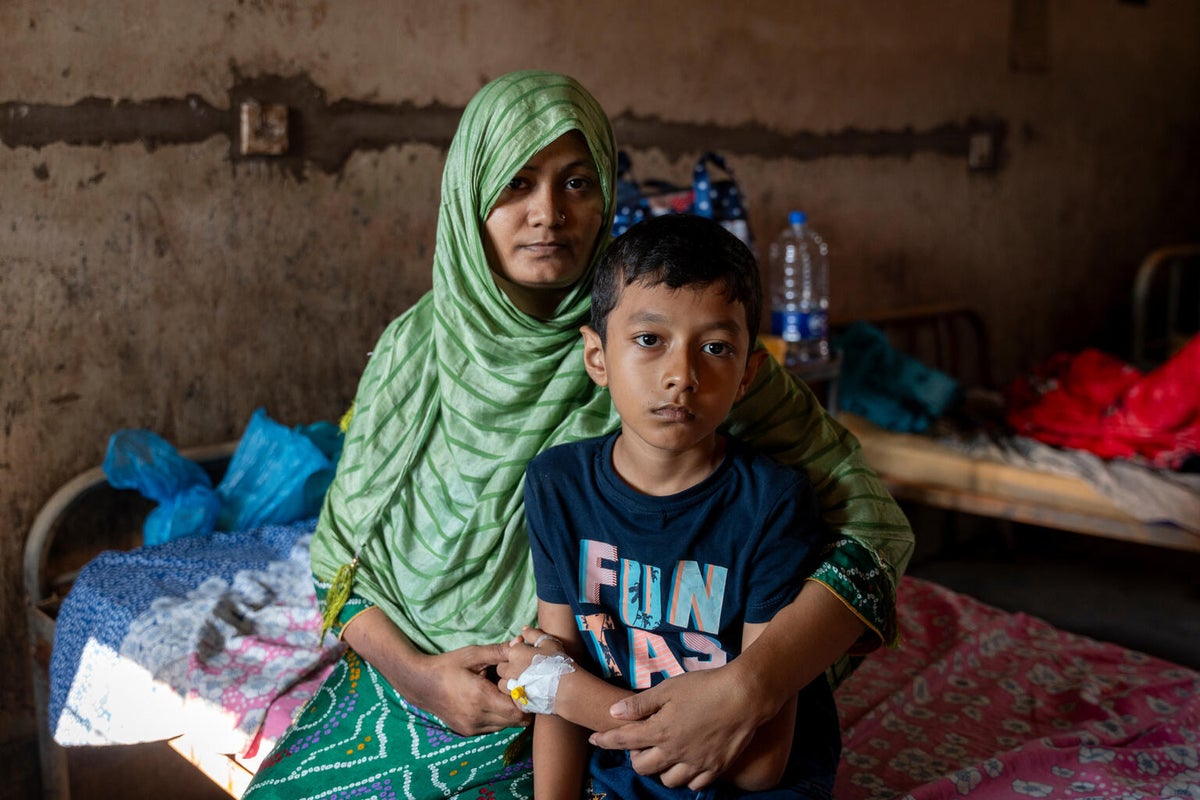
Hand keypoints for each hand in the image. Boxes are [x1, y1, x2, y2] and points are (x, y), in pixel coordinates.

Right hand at [400, 643, 530, 735]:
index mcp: (480, 698)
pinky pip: (494, 727)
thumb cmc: (447, 666)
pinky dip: (499, 716)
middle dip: (521, 705)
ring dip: (510, 712)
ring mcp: (472, 728)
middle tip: (520, 687)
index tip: (525, 684)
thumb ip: (498, 651)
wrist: (420, 684)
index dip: (526, 698)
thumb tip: (520, 644)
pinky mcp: (468, 731)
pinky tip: (492, 700)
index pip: (517, 710)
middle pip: (515, 721)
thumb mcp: (472, 655)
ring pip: (506, 725)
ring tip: (505, 693)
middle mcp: (477, 718)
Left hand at [495, 625, 567, 694]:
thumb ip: (533, 634)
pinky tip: (530, 693)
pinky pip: (512, 698)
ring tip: (526, 682)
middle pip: (502, 668)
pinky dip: (518, 696)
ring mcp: (513, 687)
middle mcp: (510, 670)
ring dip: (511, 683)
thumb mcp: (548, 642)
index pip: (507, 651)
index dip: (517, 654)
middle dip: (510, 668)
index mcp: (515, 653)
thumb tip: (524, 629)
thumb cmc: (558, 662)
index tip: (527, 658)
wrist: (567, 688)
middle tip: (526, 670)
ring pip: (503, 684)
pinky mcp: (518, 701)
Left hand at [587, 665, 764, 789]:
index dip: (605, 740)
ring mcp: (696, 763)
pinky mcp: (715, 769)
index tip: (595, 739)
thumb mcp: (668, 689)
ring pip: (668, 780)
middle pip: (643, 767)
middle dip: (635, 757)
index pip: (624, 741)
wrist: (744, 696)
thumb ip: (641, 704)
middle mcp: (675, 752)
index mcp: (660, 731)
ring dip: (660, 770)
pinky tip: (687, 764)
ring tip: (664, 754)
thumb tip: (614, 712)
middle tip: (640, 744)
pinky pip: (694, 785)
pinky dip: (686, 778)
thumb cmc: (705, 686)